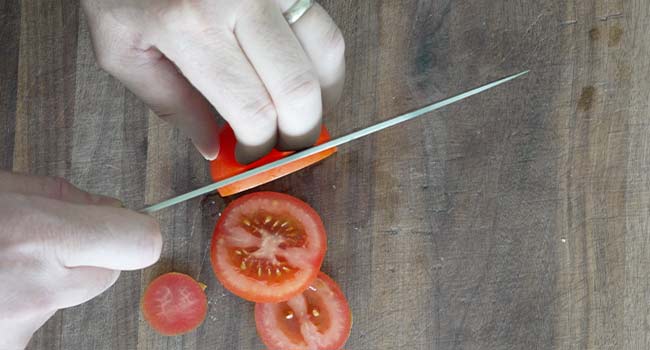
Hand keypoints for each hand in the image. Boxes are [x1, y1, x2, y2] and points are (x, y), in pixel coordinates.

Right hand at [0, 171, 161, 348]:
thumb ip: (61, 194)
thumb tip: (109, 207)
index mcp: (36, 235)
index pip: (139, 243)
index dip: (137, 230)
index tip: (130, 223)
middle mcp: (36, 289)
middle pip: (107, 274)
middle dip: (87, 253)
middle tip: (41, 240)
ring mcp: (20, 328)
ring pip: (71, 296)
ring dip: (50, 279)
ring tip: (7, 263)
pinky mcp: (10, 349)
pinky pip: (39, 318)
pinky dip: (25, 300)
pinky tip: (0, 285)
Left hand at [81, 0, 345, 162]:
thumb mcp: (123, 47)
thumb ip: (170, 102)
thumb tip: (214, 147)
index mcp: (191, 27)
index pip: (253, 110)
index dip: (259, 148)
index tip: (250, 156)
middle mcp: (240, 1)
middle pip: (299, 89)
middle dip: (299, 133)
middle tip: (283, 146)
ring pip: (327, 51)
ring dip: (323, 96)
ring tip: (299, 113)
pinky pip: (324, 24)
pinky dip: (323, 61)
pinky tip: (303, 76)